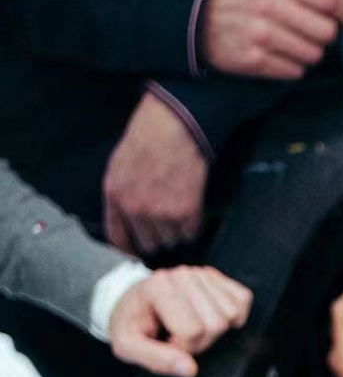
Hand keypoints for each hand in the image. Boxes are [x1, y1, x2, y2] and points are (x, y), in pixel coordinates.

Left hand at [103, 93, 209, 255]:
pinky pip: (190, 232)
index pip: (117, 238)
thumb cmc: (149, 137)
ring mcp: (160, 213)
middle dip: (157, 234)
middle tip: (166, 218)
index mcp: (115, 196)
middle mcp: (135, 209)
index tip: (138, 251)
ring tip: (179, 205)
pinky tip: (191, 204)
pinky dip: (193, 223)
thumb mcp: (119, 165)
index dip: (129, 248)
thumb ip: (120, 195)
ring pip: (171, 240)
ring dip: (177, 228)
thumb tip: (127, 220)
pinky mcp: (184, 212)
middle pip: (148, 243)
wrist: (176, 125)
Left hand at [109, 267, 252, 376]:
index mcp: (158, 288)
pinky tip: (210, 316)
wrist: (130, 301)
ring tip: (190, 324)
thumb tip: (189, 369)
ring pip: (230, 314)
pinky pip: (243, 299)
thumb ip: (157, 360)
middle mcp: (182, 275)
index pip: (192, 331)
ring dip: (214, 329)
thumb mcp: (128, 346)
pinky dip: (234, 314)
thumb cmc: (130, 322)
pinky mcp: (216, 277)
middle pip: (215, 324)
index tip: (166, 341)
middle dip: (199, 340)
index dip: (181, 347)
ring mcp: (200, 274)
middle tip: (178, 334)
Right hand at [201, 0, 342, 78]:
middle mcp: (271, 7)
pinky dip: (292, 66)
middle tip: (312, 32)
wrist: (197, 14)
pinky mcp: (255, 61)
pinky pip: (294, 71)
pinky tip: (279, 55)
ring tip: (292, 43)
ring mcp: (262, 35)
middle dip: (325, 35)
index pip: (331, 0)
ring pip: (313, 55)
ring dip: (309, 53)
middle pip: (327, 33)